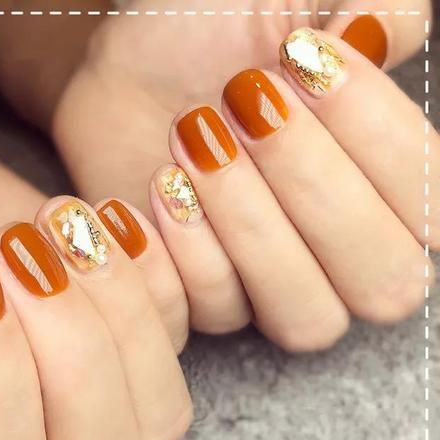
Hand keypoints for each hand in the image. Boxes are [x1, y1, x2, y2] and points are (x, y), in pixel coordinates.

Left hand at [49, 1, 437, 346]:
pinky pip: (219, 314)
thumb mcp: (290, 0)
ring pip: (307, 317)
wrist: (122, 73)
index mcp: (385, 185)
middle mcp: (340, 251)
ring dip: (252, 225)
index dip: (374, 134)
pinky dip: (191, 252)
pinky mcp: (205, 297)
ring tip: (195, 139)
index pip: (429, 204)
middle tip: (242, 98)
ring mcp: (272, 283)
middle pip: (383, 280)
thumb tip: (383, 26)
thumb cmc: (206, 36)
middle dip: (311, 184)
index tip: (303, 57)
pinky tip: (162, 184)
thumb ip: (368, 12)